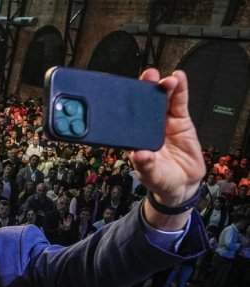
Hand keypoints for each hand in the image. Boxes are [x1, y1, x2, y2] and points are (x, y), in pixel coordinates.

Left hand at [131, 69, 204, 207]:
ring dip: (164, 87)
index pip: (128, 119)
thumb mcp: (151, 175)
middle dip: (146, 89)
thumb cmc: (161, 180)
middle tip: (148, 77)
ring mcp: (164, 122)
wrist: (182, 185)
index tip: (128, 94)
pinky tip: (179, 78)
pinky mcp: (180, 121)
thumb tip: (140, 155)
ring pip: (162, 100)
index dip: (128, 105)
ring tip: (167, 79)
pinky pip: (179, 103)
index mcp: (134, 139)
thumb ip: (146, 165)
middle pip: (145, 104)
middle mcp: (147, 128)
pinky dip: (180, 90)